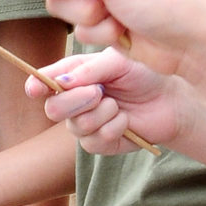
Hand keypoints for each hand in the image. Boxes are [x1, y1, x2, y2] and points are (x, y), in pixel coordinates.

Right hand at [30, 46, 186, 153]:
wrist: (170, 100)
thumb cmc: (143, 74)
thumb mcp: (117, 61)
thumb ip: (89, 69)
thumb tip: (62, 82)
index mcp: (71, 77)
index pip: (42, 83)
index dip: (36, 86)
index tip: (37, 89)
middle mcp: (73, 102)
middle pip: (53, 110)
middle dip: (76, 100)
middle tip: (100, 91)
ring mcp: (84, 125)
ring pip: (76, 126)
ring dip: (102, 113)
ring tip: (119, 104)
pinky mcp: (99, 144)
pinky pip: (95, 141)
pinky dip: (114, 127)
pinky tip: (126, 121)